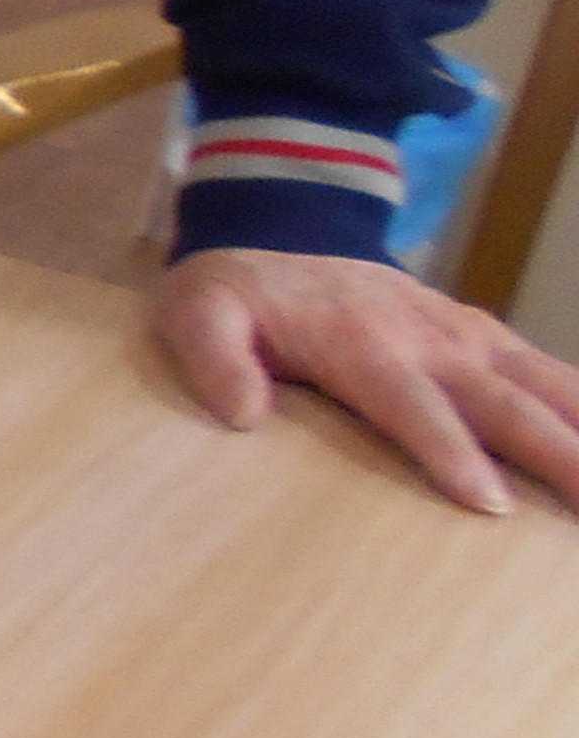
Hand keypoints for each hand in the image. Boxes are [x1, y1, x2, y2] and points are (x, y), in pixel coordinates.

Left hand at [153, 246, 578, 517]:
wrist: (273, 234)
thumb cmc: (234, 296)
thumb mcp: (196, 313)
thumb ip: (212, 357)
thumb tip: (243, 414)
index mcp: (361, 341)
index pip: (412, 404)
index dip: (450, 451)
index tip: (490, 503)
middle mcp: (429, 337)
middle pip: (502, 402)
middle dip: (557, 454)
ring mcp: (466, 335)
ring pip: (546, 384)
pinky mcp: (485, 337)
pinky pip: (549, 373)